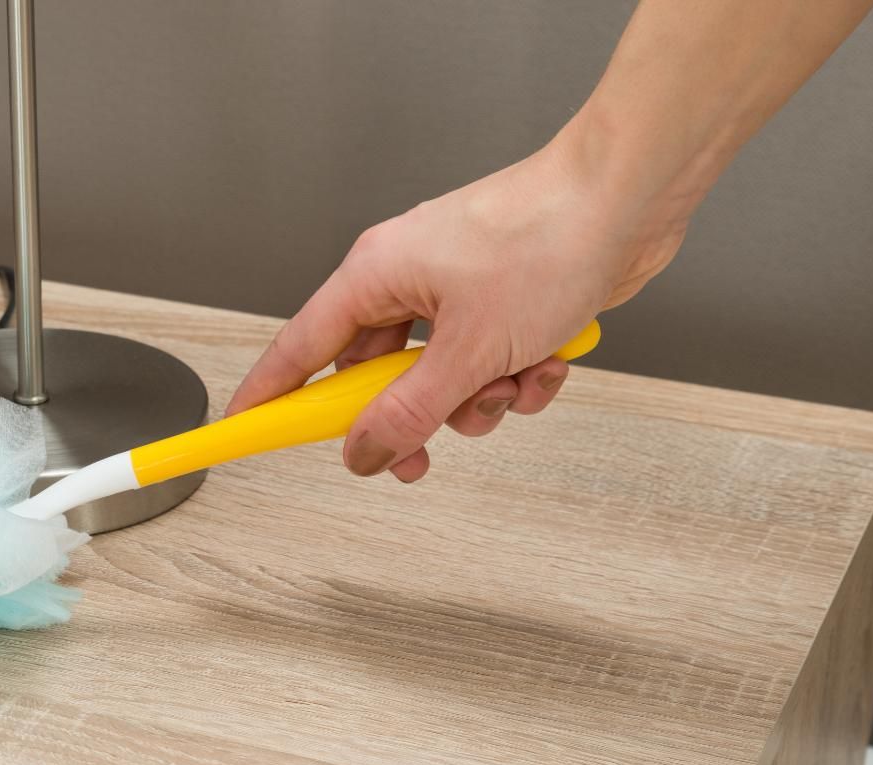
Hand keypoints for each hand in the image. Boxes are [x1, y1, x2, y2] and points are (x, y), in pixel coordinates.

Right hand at [227, 139, 687, 481]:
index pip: (299, 349)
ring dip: (480, 401)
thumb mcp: (467, 351)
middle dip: (410, 420)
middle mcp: (409, 280)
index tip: (242, 430)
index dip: (269, 395)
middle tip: (419, 458)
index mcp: (375, 275)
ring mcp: (459, 290)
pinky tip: (550, 360)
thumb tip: (362, 452)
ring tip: (515, 382)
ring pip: (442, 380)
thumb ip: (408, 412)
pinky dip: (518, 376)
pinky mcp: (506, 302)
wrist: (630, 197)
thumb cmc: (546, 239)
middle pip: (375, 377)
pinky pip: (490, 365)